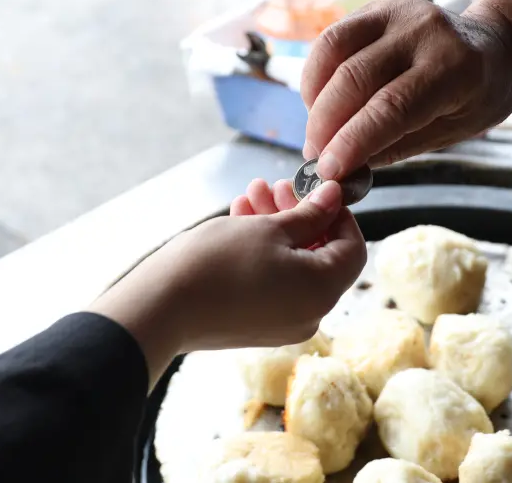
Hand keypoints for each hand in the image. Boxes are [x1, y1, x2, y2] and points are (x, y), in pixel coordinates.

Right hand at [91, 179, 365, 387]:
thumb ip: (310, 214)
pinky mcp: (257, 325)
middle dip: (299, 215)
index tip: (318, 191)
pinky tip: (241, 221)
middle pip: (321, 255)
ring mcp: (284, 324)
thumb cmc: (216, 263)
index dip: (339, 215)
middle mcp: (311, 314)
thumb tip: (335, 197)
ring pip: (293, 266)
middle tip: (277, 186)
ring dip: (276, 228)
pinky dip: (264, 253)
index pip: (352, 248)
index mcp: (323, 291)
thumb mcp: (269, 228)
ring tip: (250, 195)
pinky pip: (274, 283)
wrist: (159, 308)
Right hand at [301, 0, 511, 178]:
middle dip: (324, 125)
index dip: (351, 143)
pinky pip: (332, 39)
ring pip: (332, 50)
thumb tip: (341, 169)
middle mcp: (425, 31)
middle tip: (315, 159)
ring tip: (317, 130)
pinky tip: (322, 103)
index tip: (327, 172)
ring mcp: (398, 11)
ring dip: (314, 98)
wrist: (497, 48)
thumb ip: (394, 147)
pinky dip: (317, 75)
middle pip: (354, 78)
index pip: (390, 108)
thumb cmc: (478, 98)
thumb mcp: (449, 133)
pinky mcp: (377, 6)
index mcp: (454, 69)